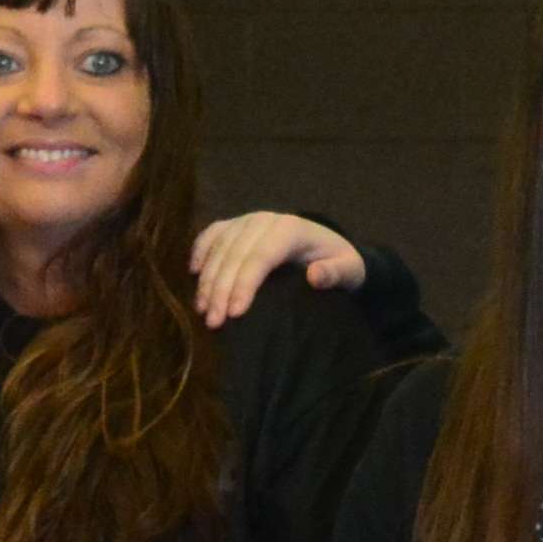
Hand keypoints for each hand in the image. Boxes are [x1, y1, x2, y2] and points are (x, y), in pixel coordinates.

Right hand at [187, 209, 365, 323]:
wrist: (328, 247)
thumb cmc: (337, 262)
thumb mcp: (349, 270)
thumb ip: (336, 274)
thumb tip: (314, 275)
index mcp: (291, 228)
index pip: (261, 256)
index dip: (245, 284)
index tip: (235, 313)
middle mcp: (265, 220)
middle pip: (235, 254)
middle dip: (220, 289)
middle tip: (213, 322)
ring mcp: (247, 220)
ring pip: (219, 247)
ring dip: (207, 279)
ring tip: (203, 310)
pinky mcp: (235, 225)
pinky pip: (211, 235)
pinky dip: (200, 252)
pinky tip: (193, 275)